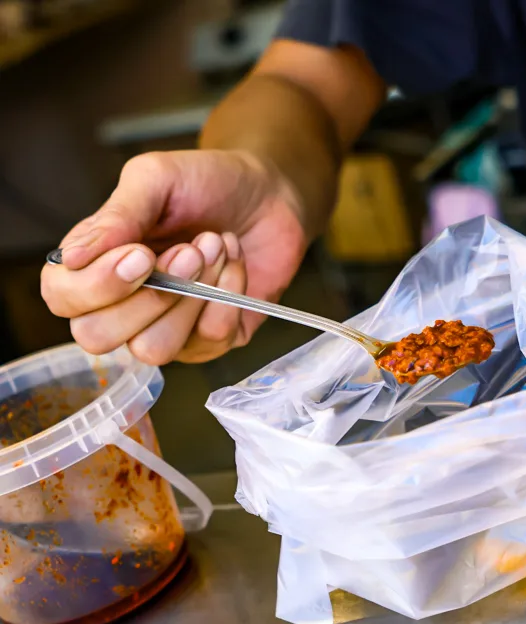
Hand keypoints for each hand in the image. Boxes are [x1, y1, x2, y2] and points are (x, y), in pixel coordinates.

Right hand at [41, 149, 306, 363]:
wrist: (268, 191)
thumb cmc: (206, 183)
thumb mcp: (156, 178)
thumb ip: (116, 216)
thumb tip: (72, 256)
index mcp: (96, 262)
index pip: (64, 298)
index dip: (97, 285)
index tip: (141, 253)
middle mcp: (124, 303)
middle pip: (98, 337)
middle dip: (148, 296)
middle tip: (189, 250)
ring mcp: (169, 326)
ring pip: (154, 350)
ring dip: (191, 297)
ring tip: (214, 248)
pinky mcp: (214, 337)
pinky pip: (210, 340)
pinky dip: (228, 295)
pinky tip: (235, 262)